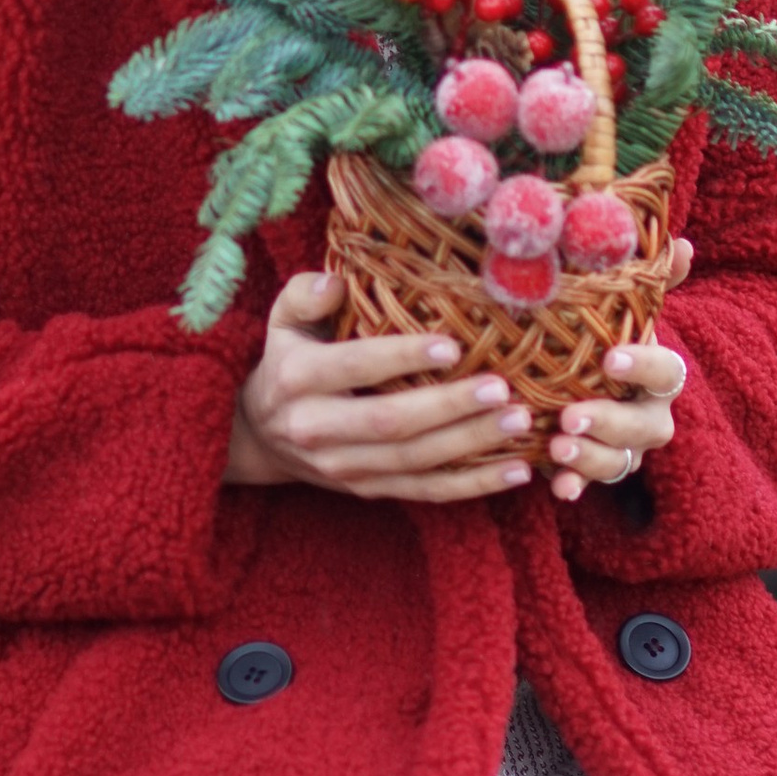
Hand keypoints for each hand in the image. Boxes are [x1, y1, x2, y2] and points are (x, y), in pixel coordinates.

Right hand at [226, 271, 538, 501]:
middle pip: (391, 423)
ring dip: (471, 445)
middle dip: (449, 407)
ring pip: (414, 462)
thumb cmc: (286, 360)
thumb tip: (335, 282)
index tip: (450, 344)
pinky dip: (473, 485)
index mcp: (298, 378)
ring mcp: (343, 467)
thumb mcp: (281, 320)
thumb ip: (304, 294)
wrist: (258, 436)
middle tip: (501, 388)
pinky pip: (425, 493)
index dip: (400, 358)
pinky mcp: (367, 490)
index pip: (352, 367)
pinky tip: (516, 470)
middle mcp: (318, 429)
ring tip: (518, 423)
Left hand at [549, 240, 692, 500]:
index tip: (610, 358)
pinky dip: (577, 486)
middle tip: (571, 416)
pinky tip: (558, 488)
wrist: (594, 382)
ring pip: (621, 461)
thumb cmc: (609, 338)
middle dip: (610, 423)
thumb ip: (653, 281)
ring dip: (591, 458)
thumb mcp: (627, 310)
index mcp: (660, 375)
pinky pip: (592, 485)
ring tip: (557, 447)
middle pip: (646, 427)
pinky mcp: (596, 469)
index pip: (666, 371)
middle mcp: (650, 415)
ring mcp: (626, 447)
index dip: (643, 366)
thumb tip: (684, 243)